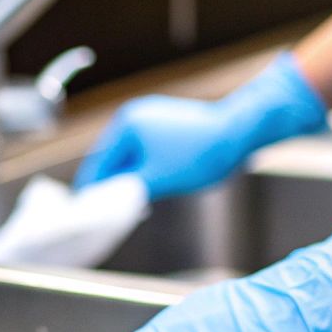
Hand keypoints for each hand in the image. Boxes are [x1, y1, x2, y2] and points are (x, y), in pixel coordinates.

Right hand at [74, 51, 327, 199]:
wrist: (241, 131)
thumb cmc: (201, 155)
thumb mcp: (157, 180)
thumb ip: (126, 191)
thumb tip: (103, 202)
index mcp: (126, 126)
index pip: (98, 166)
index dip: (94, 193)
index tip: (90, 216)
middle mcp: (133, 116)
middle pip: (111, 159)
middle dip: (113, 186)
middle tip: (113, 214)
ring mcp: (150, 116)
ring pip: (129, 156)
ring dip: (130, 178)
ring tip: (136, 203)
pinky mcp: (166, 121)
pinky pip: (145, 149)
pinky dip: (144, 167)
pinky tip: (152, 185)